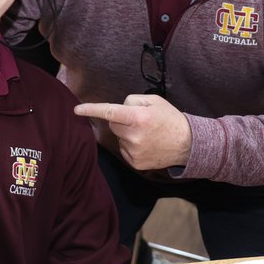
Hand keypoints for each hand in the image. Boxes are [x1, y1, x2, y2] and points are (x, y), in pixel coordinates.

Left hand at [74, 94, 191, 170]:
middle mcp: (134, 136)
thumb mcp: (154, 101)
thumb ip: (132, 101)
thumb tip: (118, 110)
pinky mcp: (135, 163)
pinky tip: (146, 144)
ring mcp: (134, 151)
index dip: (91, 110)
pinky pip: (124, 149)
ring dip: (127, 133)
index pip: (109, 112)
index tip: (76, 110)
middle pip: (113, 124)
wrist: (187, 144)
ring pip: (119, 137)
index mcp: (138, 118)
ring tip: (147, 133)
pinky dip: (131, 145)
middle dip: (121, 120)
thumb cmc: (169, 119)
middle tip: (140, 120)